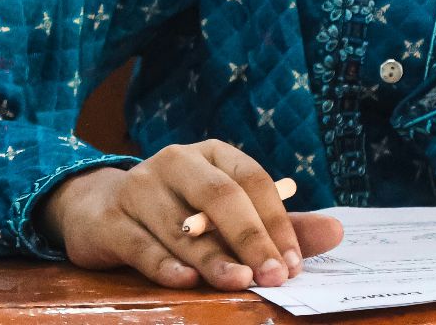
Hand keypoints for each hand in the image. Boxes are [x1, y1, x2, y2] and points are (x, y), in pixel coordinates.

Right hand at [37, 141, 342, 290]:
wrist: (99, 209)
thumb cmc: (177, 212)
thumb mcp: (228, 213)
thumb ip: (279, 225)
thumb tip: (337, 233)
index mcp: (211, 154)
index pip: (252, 180)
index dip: (276, 221)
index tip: (293, 262)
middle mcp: (175, 162)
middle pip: (219, 195)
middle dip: (250, 237)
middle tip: (273, 274)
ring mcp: (138, 188)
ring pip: (180, 224)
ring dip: (213, 257)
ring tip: (239, 282)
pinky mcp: (109, 219)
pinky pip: (140, 244)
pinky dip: (164, 264)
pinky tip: (186, 280)